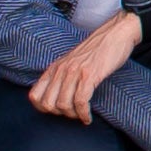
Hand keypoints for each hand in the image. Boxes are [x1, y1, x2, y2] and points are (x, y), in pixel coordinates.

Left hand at [30, 11, 145, 121]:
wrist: (116, 33)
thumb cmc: (98, 49)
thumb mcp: (73, 61)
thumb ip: (63, 75)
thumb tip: (58, 95)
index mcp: (55, 67)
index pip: (34, 96)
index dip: (43, 109)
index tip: (57, 111)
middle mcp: (61, 70)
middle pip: (48, 104)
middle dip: (60, 114)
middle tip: (72, 114)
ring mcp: (74, 72)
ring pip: (63, 104)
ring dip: (73, 115)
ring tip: (82, 115)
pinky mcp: (89, 75)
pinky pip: (81, 101)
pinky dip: (84, 114)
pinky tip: (88, 117)